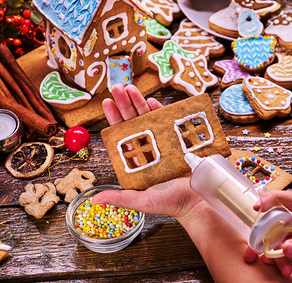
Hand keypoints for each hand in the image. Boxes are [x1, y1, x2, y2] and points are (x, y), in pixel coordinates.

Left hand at [92, 84, 202, 219]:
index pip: (122, 136)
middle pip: (134, 124)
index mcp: (137, 161)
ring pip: (149, 120)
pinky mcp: (179, 142)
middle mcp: (149, 150)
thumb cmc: (170, 203)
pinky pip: (169, 123)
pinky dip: (161, 111)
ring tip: (130, 88)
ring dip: (140, 103)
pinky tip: (152, 101)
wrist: (197, 202)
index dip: (115, 119)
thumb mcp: (142, 201)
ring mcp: (164, 144)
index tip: (107, 103)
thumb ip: (120, 198)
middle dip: (125, 105)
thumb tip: (94, 198)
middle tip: (118, 88)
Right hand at [245, 190, 291, 279]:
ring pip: (284, 239)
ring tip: (280, 267)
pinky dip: (286, 259)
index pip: (288, 199)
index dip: (270, 199)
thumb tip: (283, 247)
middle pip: (280, 223)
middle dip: (267, 236)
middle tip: (258, 250)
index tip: (257, 208)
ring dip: (277, 252)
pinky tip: (287, 268)